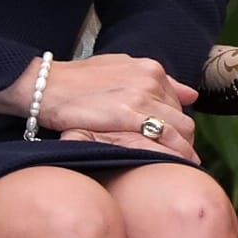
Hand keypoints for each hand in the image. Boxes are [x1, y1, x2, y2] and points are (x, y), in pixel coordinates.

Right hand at [0, 52, 199, 162]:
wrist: (46, 85)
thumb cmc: (79, 80)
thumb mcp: (120, 69)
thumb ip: (158, 81)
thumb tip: (192, 94)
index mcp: (150, 69)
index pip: (180, 103)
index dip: (179, 126)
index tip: (176, 142)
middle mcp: (150, 81)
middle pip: (184, 118)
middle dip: (185, 142)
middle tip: (180, 159)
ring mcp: (140, 97)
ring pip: (179, 130)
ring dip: (183, 151)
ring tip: (180, 167)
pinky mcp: (126, 115)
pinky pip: (162, 137)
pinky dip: (173, 153)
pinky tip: (174, 166)